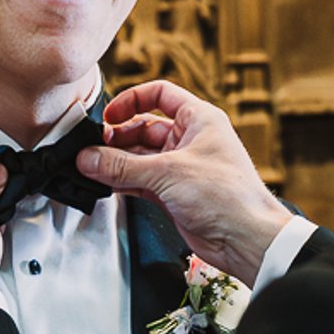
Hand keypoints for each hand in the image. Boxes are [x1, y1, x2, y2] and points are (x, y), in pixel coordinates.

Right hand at [78, 79, 291, 286]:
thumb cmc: (228, 196)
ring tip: (91, 167)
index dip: (132, 100)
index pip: (160, 95)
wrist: (245, 239)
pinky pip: (139, 180)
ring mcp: (180, 167)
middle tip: (93, 149)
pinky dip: (121, 181)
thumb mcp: (168, 173)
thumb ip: (122, 166)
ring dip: (115, 162)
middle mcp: (190, 140)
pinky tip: (103, 183)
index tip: (110, 115)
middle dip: (117, 138)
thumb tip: (88, 157)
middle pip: (143, 127)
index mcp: (199, 119)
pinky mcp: (173, 192)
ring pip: (139, 157)